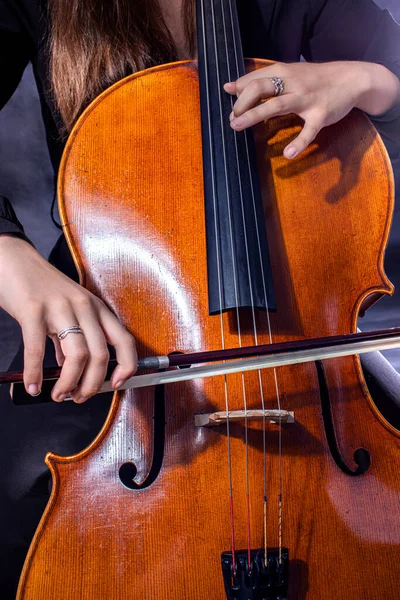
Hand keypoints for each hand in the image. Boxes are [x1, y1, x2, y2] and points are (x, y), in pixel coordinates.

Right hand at [0, 235, 136, 402]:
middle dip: (91, 385)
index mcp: (96, 307)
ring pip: (77, 356)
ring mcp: (60, 307)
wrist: (13, 259)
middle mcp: (83, 306)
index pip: (124, 340)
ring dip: (68, 383)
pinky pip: (38, 349)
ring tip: (58, 394)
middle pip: (100, 355)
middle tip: (78, 397)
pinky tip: (33, 384)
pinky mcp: (33, 309)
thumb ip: (72, 338)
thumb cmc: (40, 285)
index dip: (127, 366)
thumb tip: (71, 370)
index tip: (118, 384)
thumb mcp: (67, 309)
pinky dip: (35, 373)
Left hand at [224, 60, 397, 159]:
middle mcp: (293, 83)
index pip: (254, 78)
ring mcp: (307, 99)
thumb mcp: (289, 74)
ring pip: (277, 105)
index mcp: (283, 72)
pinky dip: (299, 143)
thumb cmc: (315, 79)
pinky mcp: (320, 115)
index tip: (229, 104)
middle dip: (242, 103)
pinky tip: (288, 154)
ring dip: (254, 116)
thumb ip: (262, 80)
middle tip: (231, 119)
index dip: (239, 91)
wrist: (351, 78)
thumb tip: (230, 87)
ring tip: (236, 126)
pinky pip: (308, 131)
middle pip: (260, 87)